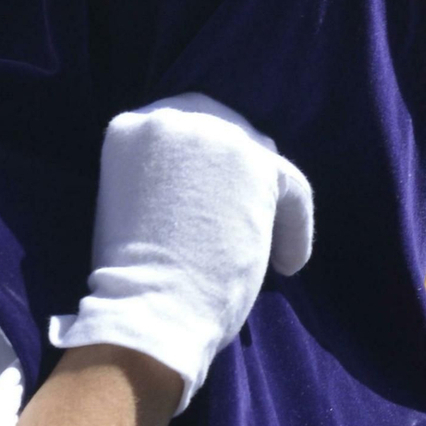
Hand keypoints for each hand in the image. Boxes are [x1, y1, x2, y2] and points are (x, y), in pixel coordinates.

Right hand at [54, 94, 313, 410]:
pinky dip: (295, 227)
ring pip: (259, 157)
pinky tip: (287, 264)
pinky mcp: (255, 159)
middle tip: (241, 219)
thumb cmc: (131, 280)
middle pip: (223, 134)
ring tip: (264, 250)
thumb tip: (213, 183)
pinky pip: (291, 186)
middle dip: (235, 175)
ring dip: (265, 200)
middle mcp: (170, 118)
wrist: (148, 307)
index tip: (208, 209)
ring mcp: (213, 132)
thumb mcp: (131, 207)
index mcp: (130, 128)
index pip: (183, 135)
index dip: (201, 171)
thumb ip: (163, 179)